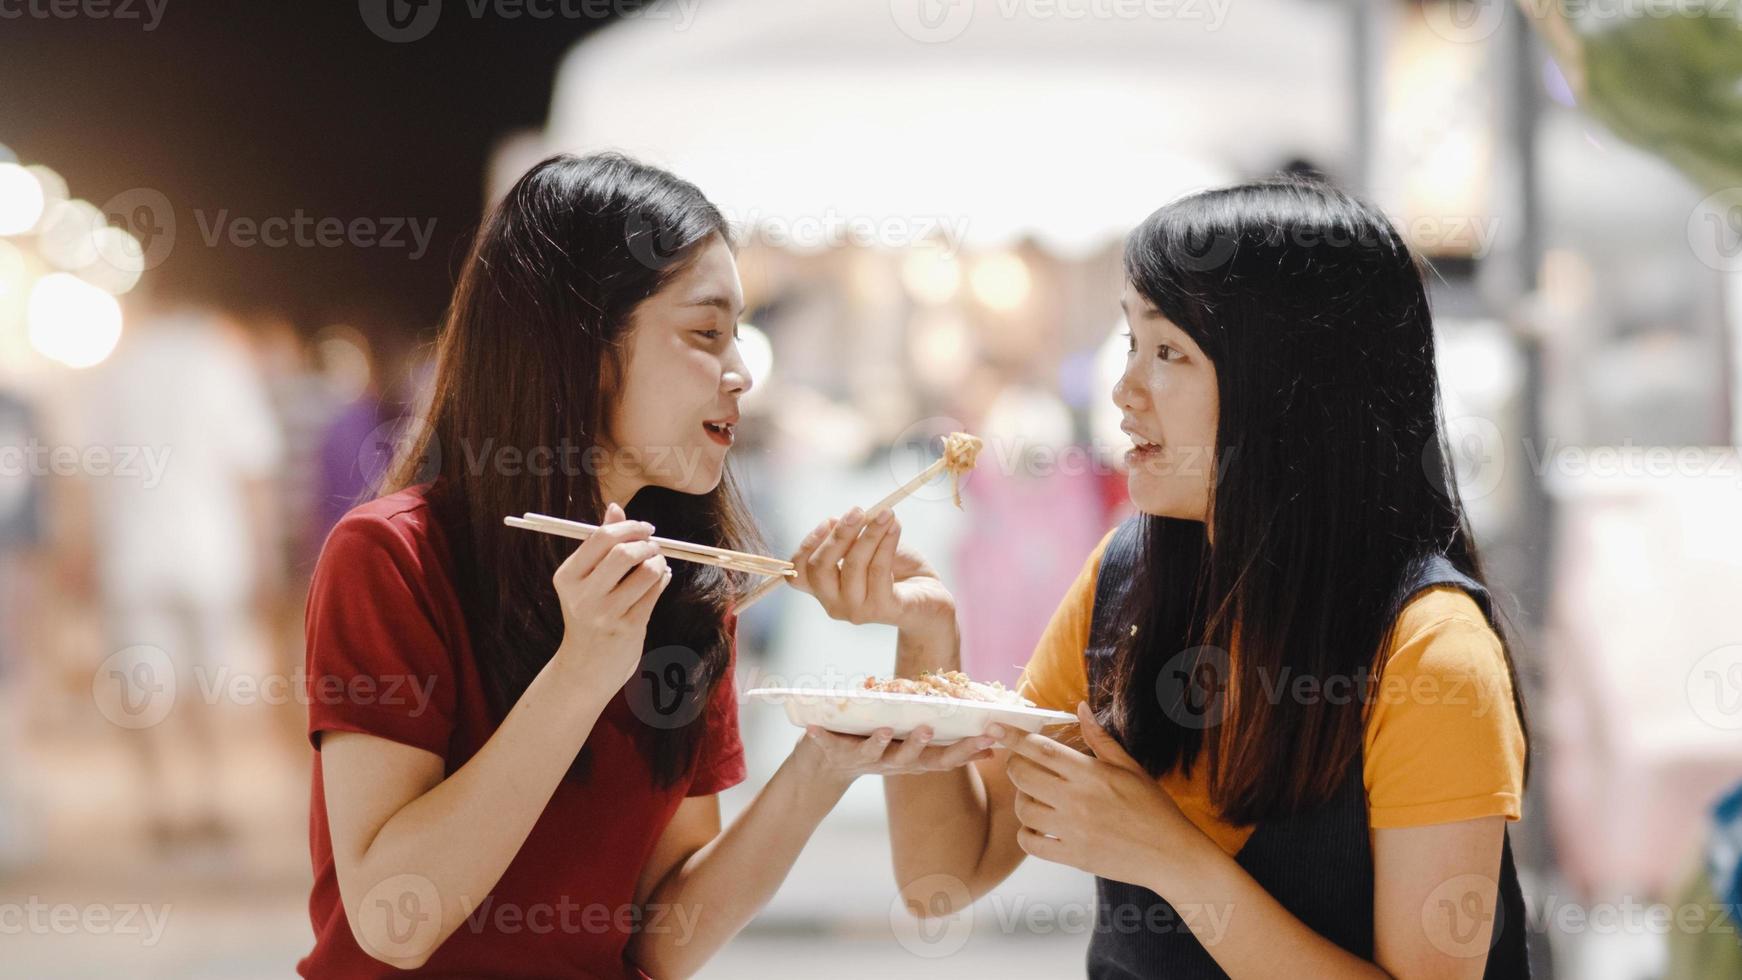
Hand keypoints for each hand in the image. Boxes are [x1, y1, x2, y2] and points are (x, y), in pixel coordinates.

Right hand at [550, 502, 672, 688]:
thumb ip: (600, 544)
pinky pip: (655, 592)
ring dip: (658, 562)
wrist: (586, 667)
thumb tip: (615, 508)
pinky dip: (663, 578)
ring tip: (657, 564)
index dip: (629, 527)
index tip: (643, 527)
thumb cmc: (589, 614)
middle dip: (646, 544)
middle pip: (624, 553)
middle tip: (653, 545)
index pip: (600, 538)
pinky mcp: (628, 627)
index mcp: (567, 577)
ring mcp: (606, 613)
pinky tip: (661, 578)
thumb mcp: (585, 580)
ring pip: (646, 572)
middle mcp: (583, 595)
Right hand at [789, 507, 954, 631]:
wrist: (929, 596)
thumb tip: (836, 520)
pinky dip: (886, 543)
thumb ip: (850, 537)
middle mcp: (835, 604)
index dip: (807, 546)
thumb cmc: (895, 570)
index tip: (828, 521)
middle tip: (858, 511)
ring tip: (886, 513)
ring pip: (853, 566)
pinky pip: (879, 571)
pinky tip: (895, 526)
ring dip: (869, 533)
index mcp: (825, 590)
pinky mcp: (883, 609)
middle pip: (820, 569)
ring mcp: (856, 611)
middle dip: (838, 535)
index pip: (798, 574)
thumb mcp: (867, 549)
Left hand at [796, 724, 996, 785]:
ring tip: (886, 729)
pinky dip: (822, 737)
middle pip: (913, 760)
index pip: (946, 759)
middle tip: (929, 729)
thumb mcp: (915, 742)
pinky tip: (813, 728)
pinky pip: (829, 746)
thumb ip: (947, 738)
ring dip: (882, 743)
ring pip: (876, 756)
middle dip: (921, 745)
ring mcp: (865, 760)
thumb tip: (990, 735)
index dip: (969, 751)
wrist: (829, 766)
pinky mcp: (836, 754)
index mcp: (915, 759)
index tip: (992, 739)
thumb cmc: (881, 742)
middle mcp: (894, 763)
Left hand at [993, 703, 1214, 893]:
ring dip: (1022, 799)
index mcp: (1090, 774)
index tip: (994, 727)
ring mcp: (1072, 830)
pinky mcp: (1071, 856)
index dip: (1013, 736)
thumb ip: (1099, 738)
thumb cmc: (1152, 807)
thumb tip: (1080, 707)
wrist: (1170, 854)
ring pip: (1023, 809)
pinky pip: (1030, 843)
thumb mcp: (1130, 767)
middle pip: (1023, 776)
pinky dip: (1027, 833)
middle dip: (1015, 765)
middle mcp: (1076, 800)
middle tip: (1022, 766)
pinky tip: (1039, 826)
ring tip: (1036, 797)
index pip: (1041, 749)